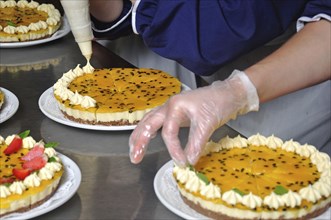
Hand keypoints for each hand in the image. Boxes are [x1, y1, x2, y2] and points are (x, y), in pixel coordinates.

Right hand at [129, 70, 258, 165]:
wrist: (228, 93)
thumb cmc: (218, 103)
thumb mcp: (207, 124)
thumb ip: (196, 144)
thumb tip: (189, 162)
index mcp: (175, 106)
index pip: (169, 133)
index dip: (174, 150)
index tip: (182, 163)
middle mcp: (168, 106)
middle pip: (148, 124)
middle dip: (139, 141)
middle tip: (135, 157)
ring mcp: (170, 108)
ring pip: (149, 122)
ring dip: (140, 136)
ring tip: (133, 150)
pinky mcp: (174, 113)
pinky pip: (156, 122)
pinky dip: (148, 131)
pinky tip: (146, 139)